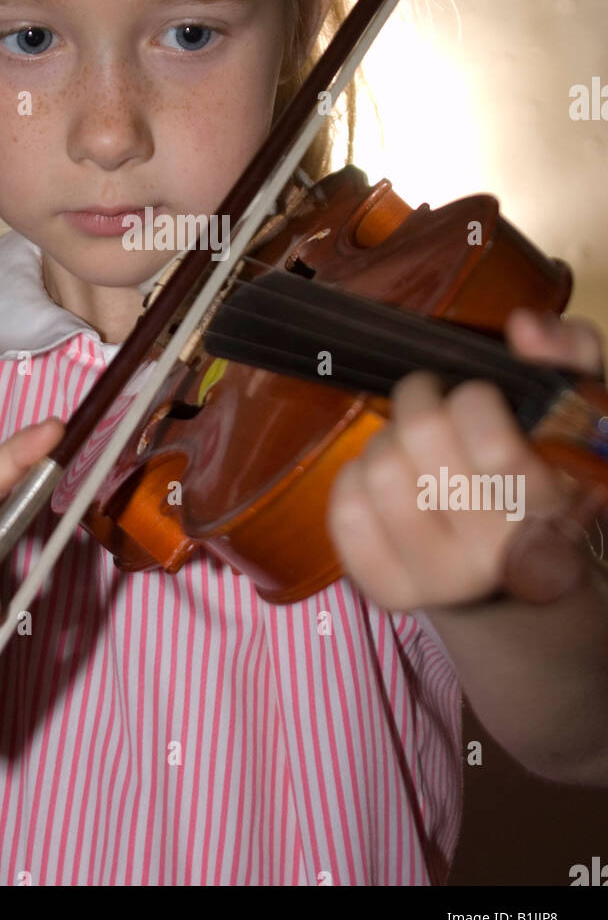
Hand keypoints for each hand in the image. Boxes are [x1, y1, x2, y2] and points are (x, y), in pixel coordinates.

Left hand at [326, 308, 605, 611]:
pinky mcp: (390, 590)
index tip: (477, 395)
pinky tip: (386, 479)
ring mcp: (440, 579)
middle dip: (421, 398)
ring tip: (410, 444)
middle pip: (423, 437)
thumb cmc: (539, 473)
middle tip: (431, 398)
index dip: (473, 400)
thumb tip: (525, 329)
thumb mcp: (572, 409)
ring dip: (388, 440)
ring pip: (379, 469)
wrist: (513, 574)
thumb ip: (567, 355)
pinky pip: (346, 512)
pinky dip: (355, 480)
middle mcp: (495, 554)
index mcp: (549, 508)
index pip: (495, 448)